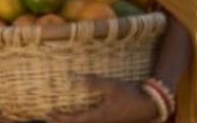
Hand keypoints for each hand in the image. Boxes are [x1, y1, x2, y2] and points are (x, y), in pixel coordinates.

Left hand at [47, 75, 163, 122]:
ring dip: (72, 120)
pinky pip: (90, 121)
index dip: (60, 117)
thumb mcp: (112, 85)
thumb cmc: (130, 95)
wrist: (148, 106)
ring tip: (60, 115)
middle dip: (62, 121)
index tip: (49, 113)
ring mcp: (105, 122)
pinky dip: (81, 118)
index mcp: (98, 116)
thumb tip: (73, 78)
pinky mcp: (109, 120)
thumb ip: (93, 82)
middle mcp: (100, 122)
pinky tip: (80, 112)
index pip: (74, 120)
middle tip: (48, 116)